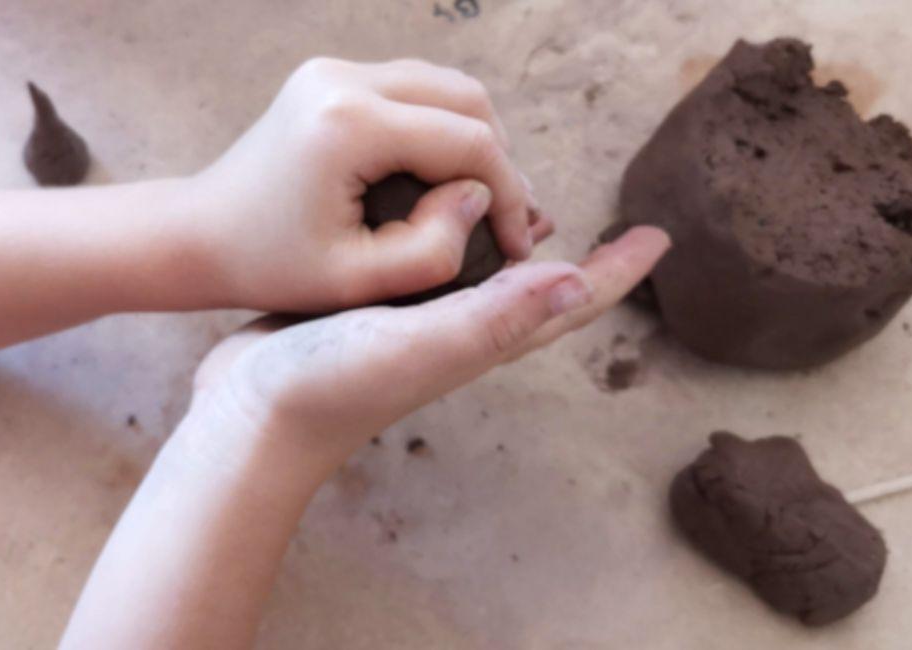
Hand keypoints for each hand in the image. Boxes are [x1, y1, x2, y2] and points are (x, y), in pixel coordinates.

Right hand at [178, 227, 669, 482]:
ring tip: (532, 211)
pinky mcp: (370, 307)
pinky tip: (434, 216)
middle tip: (611, 224)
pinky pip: (429, 264)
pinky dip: (447, 237)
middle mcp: (457, 330)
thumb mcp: (422, 344)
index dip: (617, 271)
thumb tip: (576, 283)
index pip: (565, 303)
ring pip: (483, 275)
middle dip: (578, 261)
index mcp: (481, 337)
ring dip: (515, 246)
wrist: (250, 415)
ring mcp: (414, 322)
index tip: (661, 237)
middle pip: (538, 291)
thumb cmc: (334, 384)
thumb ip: (496, 316)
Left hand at [187, 58, 545, 311]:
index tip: (517, 245)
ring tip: (480, 202)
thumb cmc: (270, 266)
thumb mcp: (356, 281)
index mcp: (348, 124)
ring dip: (474, 140)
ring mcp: (335, 71)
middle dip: (498, 161)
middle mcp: (343, 79)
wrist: (201, 235)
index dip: (507, 194)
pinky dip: (442, 129)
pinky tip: (444, 179)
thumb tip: (479, 201)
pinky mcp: (332, 78)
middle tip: (507, 221)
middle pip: (467, 98)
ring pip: (446, 87)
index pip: (468, 140)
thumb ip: (433, 251)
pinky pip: (415, 90)